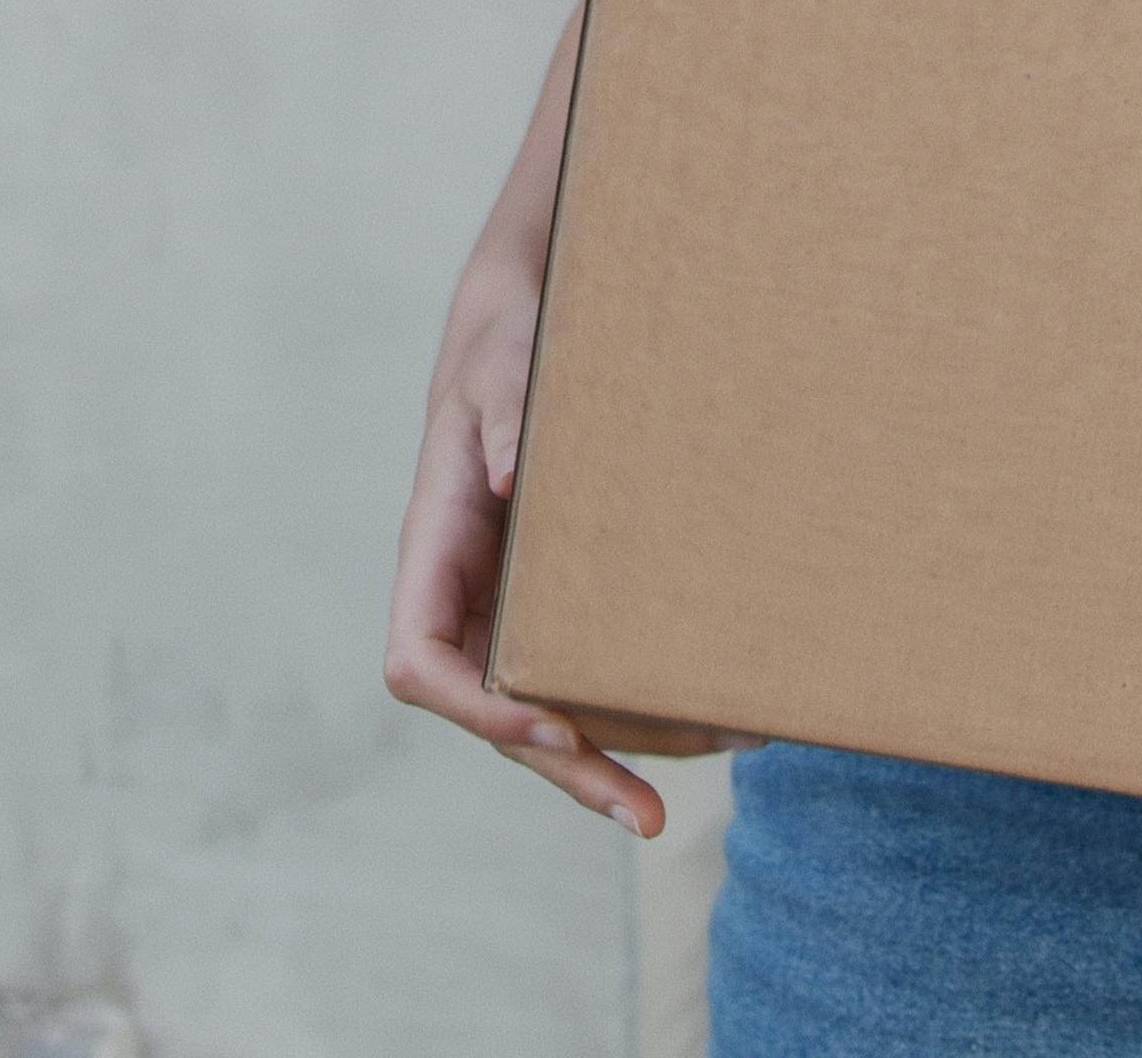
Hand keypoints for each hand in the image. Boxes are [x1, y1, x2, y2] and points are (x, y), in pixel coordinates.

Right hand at [380, 281, 735, 832]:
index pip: (418, 663)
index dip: (476, 711)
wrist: (527, 321)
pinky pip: (588, 672)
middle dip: (572, 771)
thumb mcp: (501, 361)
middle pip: (495, 715)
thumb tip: (509, 472)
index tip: (553, 727)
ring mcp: (510, 604)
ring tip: (722, 751)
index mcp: (434, 545)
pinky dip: (646, 703)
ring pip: (549, 708)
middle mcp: (465, 593)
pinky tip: (717, 713)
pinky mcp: (559, 599)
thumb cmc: (507, 338)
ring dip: (625, 752)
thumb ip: (502, 410)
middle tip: (647, 820)